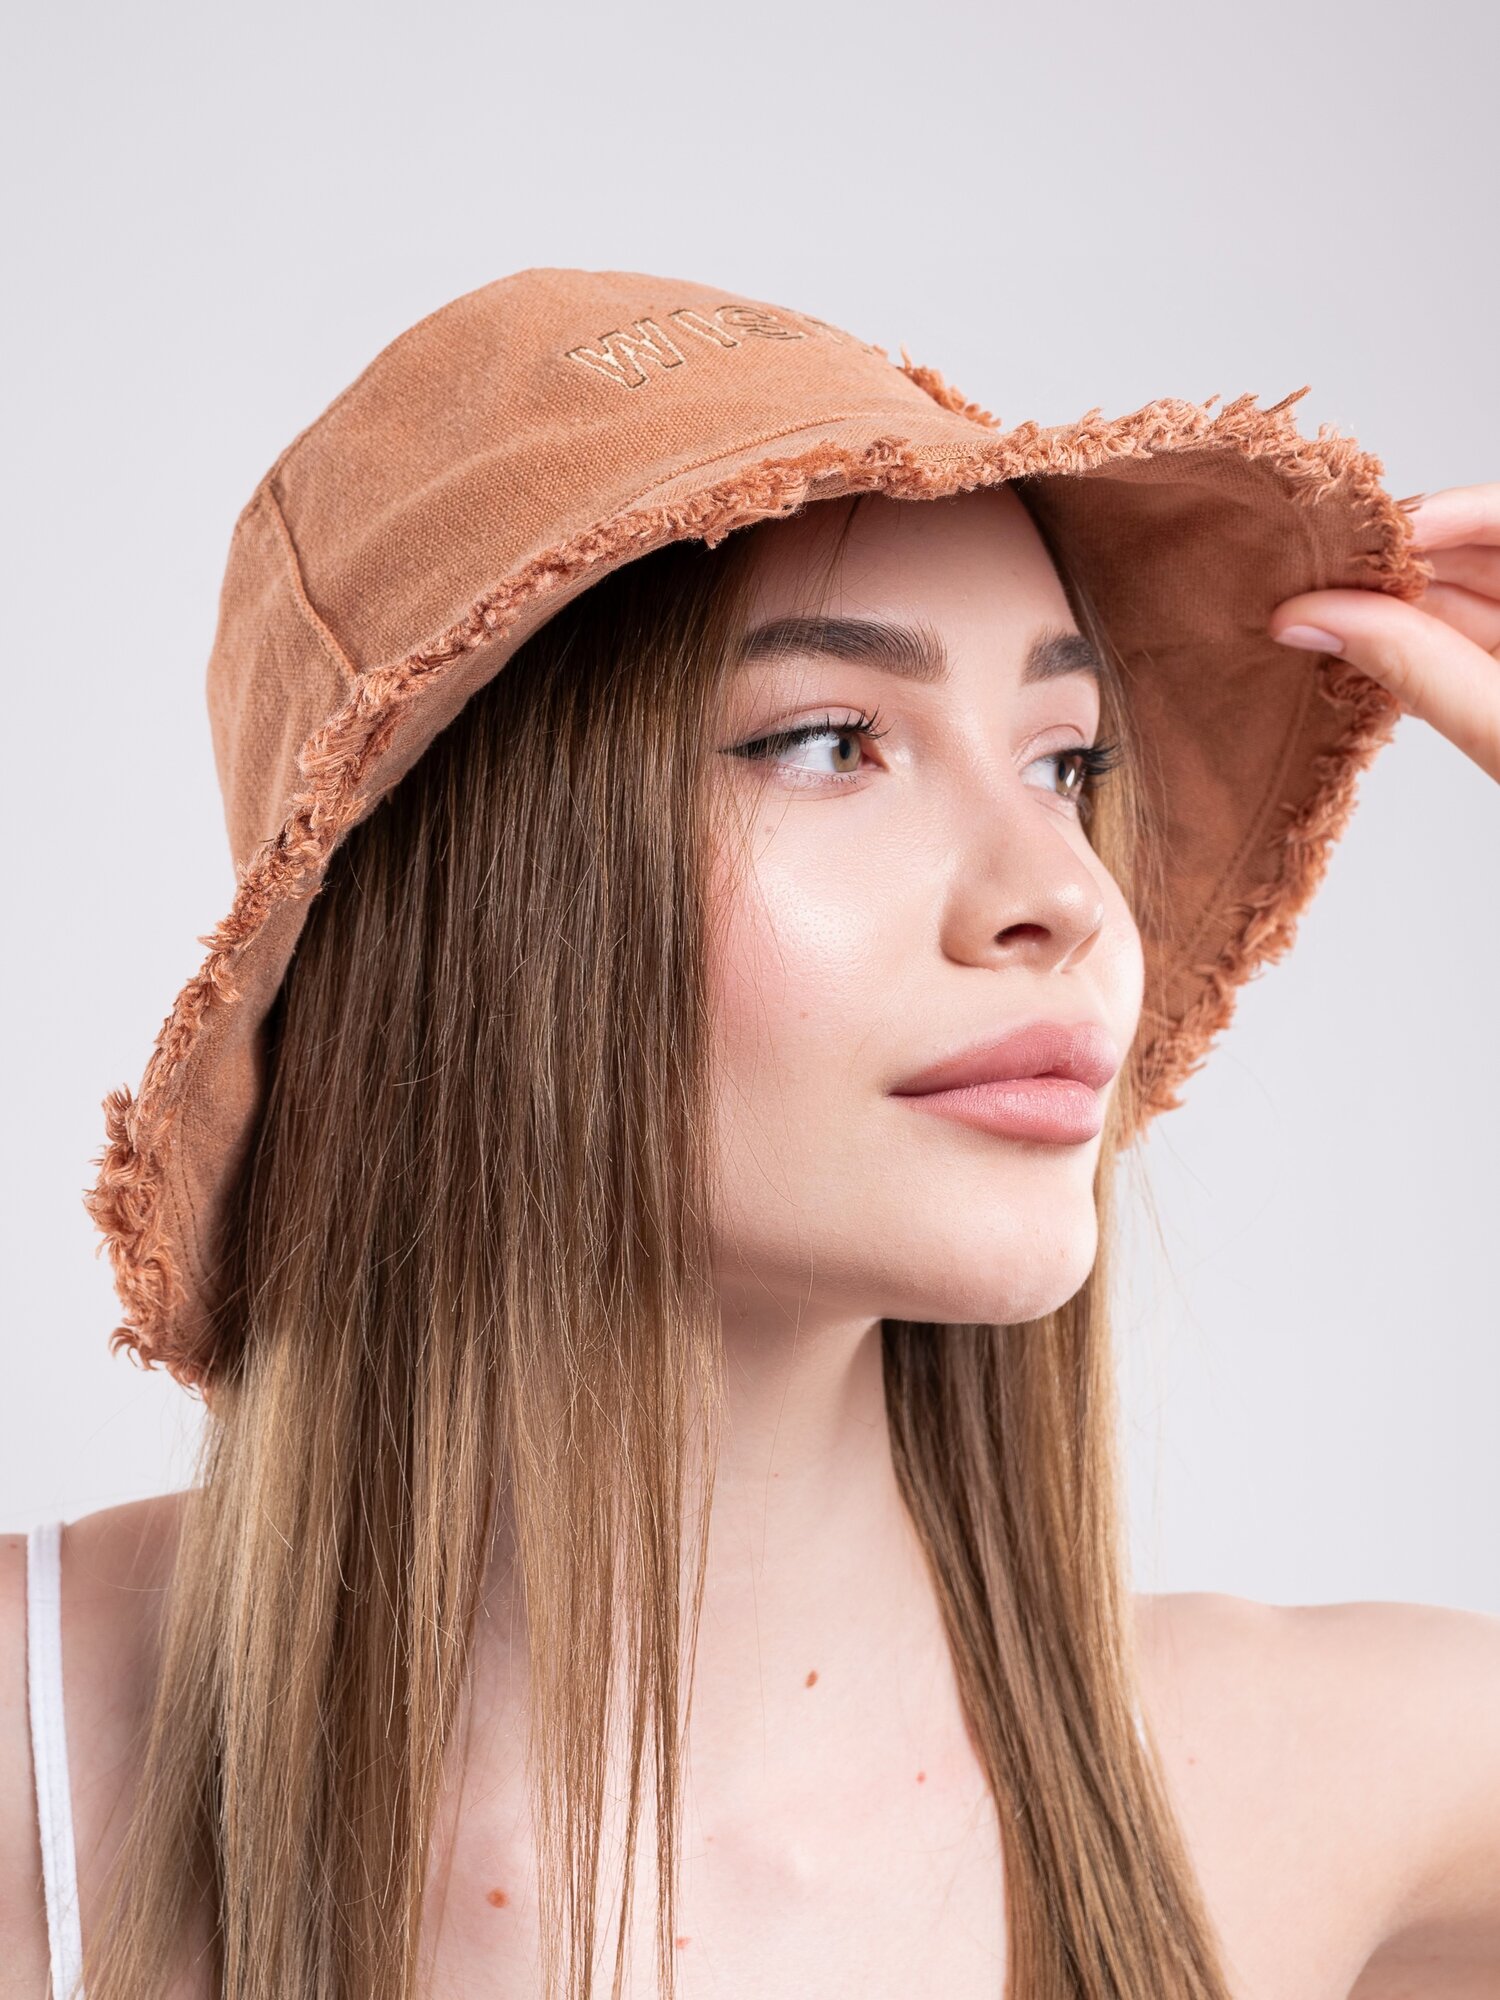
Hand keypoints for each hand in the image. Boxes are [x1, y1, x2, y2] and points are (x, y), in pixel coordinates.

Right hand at [1268, 481, 1499, 784]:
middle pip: (1483, 555)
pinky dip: (1418, 657)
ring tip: (1325, 620)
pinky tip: (1366, 662)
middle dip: (1401, 565)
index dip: (1434, 514)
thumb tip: (1314, 615)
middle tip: (1317, 580)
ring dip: (1397, 613)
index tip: (1355, 538)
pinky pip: (1469, 656)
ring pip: (1469, 606)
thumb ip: (1413, 663)